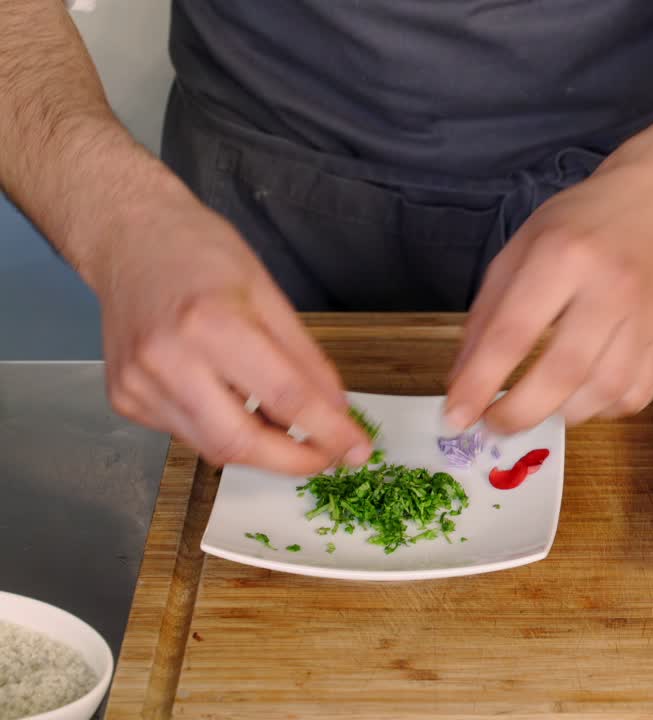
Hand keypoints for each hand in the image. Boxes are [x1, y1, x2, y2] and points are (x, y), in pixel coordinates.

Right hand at [84, 183, 370, 472]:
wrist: (128, 237)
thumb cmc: (200, 253)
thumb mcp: (267, 293)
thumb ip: (305, 357)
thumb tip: (337, 410)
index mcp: (211, 323)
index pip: (284, 396)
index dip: (328, 431)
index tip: (358, 450)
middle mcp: (166, 360)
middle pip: (240, 442)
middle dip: (292, 460)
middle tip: (327, 457)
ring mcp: (138, 384)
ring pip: (213, 448)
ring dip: (260, 448)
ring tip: (284, 424)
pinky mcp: (124, 399)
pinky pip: (187, 433)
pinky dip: (222, 428)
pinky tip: (232, 400)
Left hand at [444, 151, 652, 434]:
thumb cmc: (580, 226)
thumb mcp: (520, 251)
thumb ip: (488, 315)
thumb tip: (463, 382)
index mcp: (563, 255)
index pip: (514, 333)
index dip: (480, 383)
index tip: (456, 417)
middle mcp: (611, 287)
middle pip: (563, 372)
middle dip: (520, 412)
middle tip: (495, 425)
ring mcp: (648, 316)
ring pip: (603, 392)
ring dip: (561, 412)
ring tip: (540, 404)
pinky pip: (635, 396)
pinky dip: (602, 409)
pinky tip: (583, 394)